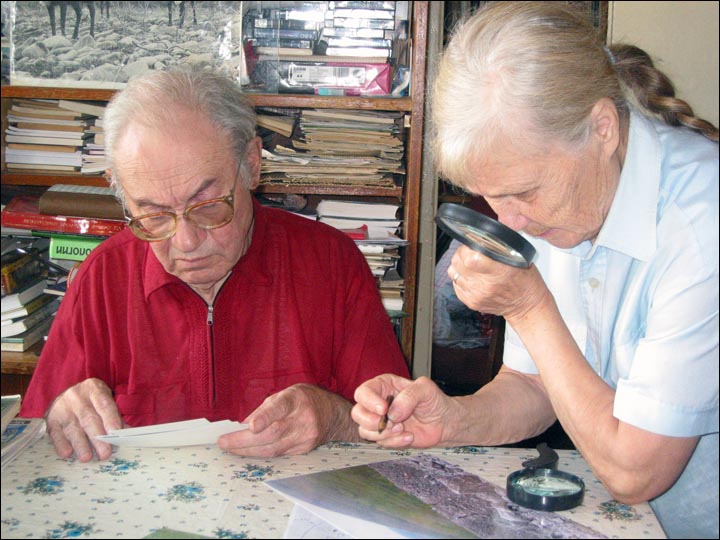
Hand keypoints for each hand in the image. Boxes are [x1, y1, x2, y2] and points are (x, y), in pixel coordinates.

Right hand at [45, 378, 122, 461]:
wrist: (66, 395)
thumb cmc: (92, 401)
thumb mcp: (104, 401)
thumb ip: (115, 416)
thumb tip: (129, 434)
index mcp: (94, 389)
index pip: (104, 404)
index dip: (110, 419)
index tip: (115, 433)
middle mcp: (77, 397)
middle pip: (88, 419)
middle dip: (97, 438)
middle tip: (105, 453)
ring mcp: (62, 408)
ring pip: (72, 427)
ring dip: (80, 444)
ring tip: (86, 457)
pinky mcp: (51, 419)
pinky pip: (56, 432)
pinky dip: (61, 444)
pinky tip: (67, 453)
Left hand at [218, 383, 356, 456]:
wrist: (333, 414)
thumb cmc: (304, 400)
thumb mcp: (286, 393)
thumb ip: (265, 408)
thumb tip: (243, 424)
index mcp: (296, 399)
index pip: (280, 408)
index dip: (265, 418)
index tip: (251, 426)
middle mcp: (303, 418)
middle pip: (272, 433)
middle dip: (244, 441)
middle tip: (224, 443)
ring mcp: (305, 436)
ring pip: (273, 448)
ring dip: (248, 451)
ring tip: (230, 449)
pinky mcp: (304, 449)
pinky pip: (278, 454)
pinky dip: (261, 454)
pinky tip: (248, 452)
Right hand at [351, 374, 455, 448]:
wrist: (444, 423)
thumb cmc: (434, 402)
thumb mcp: (425, 389)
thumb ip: (409, 396)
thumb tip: (392, 413)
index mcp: (383, 386)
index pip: (363, 392)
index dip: (369, 402)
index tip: (384, 409)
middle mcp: (377, 403)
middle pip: (357, 413)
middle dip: (371, 421)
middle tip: (391, 423)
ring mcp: (381, 421)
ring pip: (364, 430)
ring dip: (384, 433)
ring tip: (403, 428)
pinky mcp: (387, 436)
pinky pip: (380, 443)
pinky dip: (394, 442)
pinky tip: (409, 436)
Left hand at [448, 245, 547, 321]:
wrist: (525, 305)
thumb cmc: (524, 281)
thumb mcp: (518, 259)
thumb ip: (498, 248)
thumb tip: (480, 236)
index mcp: (499, 271)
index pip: (470, 257)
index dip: (468, 248)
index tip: (472, 244)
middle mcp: (485, 285)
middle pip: (458, 263)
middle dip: (462, 254)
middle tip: (471, 252)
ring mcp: (476, 295)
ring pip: (453, 272)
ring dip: (460, 266)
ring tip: (472, 265)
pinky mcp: (470, 302)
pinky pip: (455, 283)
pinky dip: (461, 277)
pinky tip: (472, 276)